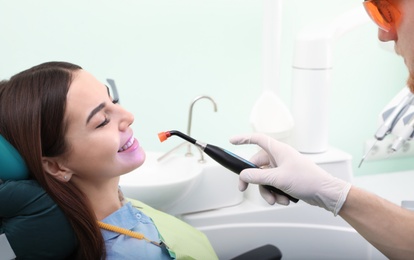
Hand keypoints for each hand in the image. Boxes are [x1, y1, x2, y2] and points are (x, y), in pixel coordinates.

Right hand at [229, 133, 350, 215]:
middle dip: (254, 180)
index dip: (243, 139)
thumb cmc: (308, 180)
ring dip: (267, 191)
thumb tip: (243, 174)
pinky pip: (273, 185)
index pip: (257, 139)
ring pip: (265, 178)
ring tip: (275, 200)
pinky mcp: (286, 179)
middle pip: (257, 165)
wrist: (325, 193)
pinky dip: (276, 194)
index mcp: (278, 150)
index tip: (232, 141)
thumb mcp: (278, 179)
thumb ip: (258, 176)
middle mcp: (279, 157)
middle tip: (244, 188)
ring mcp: (283, 168)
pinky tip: (284, 200)